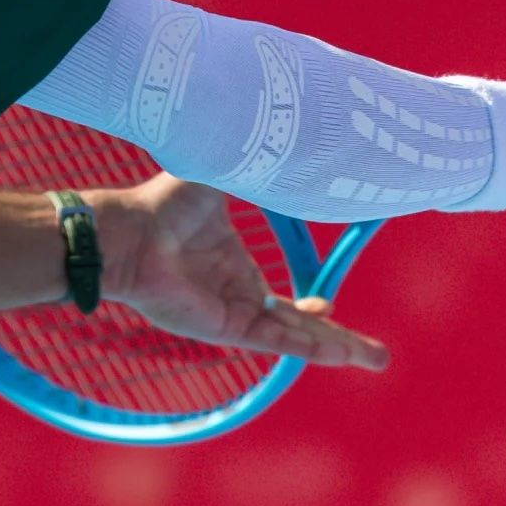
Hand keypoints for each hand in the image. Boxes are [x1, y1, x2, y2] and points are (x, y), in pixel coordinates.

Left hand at [93, 175, 388, 370]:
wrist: (129, 231)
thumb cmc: (161, 204)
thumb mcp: (219, 179)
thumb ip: (253, 168)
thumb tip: (289, 143)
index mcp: (233, 266)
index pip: (279, 298)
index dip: (308, 308)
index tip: (329, 304)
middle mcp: (235, 294)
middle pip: (298, 325)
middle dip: (338, 339)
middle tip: (377, 357)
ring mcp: (232, 313)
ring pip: (296, 336)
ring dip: (335, 347)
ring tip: (376, 361)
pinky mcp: (225, 326)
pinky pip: (276, 339)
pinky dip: (308, 346)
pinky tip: (339, 354)